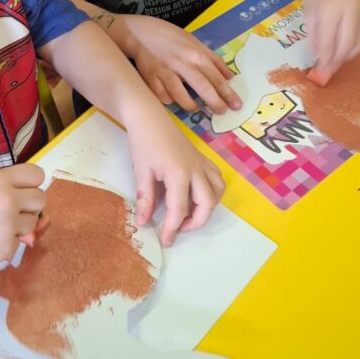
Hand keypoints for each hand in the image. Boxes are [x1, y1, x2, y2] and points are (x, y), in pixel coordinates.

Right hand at [0, 164, 45, 270]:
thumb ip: (6, 189)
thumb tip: (31, 203)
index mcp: (0, 180)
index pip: (37, 174)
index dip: (31, 182)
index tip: (23, 189)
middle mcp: (8, 201)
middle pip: (40, 199)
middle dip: (30, 205)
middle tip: (12, 210)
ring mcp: (8, 227)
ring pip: (32, 224)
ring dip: (19, 226)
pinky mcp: (5, 249)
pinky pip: (16, 244)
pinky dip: (4, 244)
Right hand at [121, 15, 242, 114]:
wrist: (138, 32)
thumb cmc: (168, 36)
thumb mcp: (194, 41)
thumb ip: (212, 58)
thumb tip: (229, 76)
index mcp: (195, 53)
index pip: (216, 76)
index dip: (227, 93)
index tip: (236, 105)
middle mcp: (182, 63)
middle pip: (202, 86)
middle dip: (215, 102)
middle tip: (222, 112)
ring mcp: (164, 70)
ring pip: (180, 93)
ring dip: (190, 105)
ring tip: (196, 109)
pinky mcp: (149, 76)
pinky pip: (160, 95)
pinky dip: (167, 100)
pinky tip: (172, 102)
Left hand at [128, 111, 224, 246]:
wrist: (149, 117)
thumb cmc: (143, 142)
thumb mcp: (141, 172)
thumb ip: (145, 199)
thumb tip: (143, 223)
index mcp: (179, 173)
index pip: (179, 209)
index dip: (172, 228)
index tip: (166, 241)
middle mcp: (196, 170)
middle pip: (207, 204)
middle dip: (196, 223)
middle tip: (178, 229)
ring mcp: (202, 164)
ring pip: (217, 192)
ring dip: (207, 208)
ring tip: (189, 214)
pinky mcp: (203, 159)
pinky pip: (217, 179)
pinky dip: (212, 192)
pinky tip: (197, 195)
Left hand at [303, 0, 359, 84]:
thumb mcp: (309, 8)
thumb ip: (314, 32)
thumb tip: (319, 55)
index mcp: (329, 10)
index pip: (328, 42)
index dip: (325, 59)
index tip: (321, 70)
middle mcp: (349, 11)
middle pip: (346, 45)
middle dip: (337, 61)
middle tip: (330, 70)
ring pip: (359, 42)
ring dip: (347, 56)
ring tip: (337, 62)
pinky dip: (356, 45)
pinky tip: (347, 48)